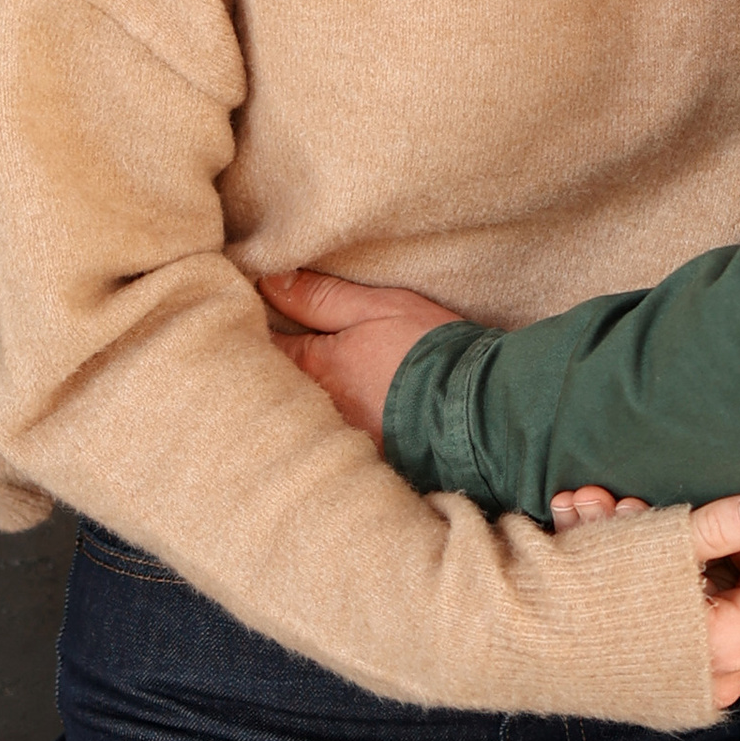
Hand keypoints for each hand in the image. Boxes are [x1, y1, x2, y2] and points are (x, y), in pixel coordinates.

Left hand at [264, 268, 461, 447]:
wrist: (481, 409)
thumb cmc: (428, 350)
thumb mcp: (376, 307)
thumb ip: (320, 296)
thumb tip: (269, 280)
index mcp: (316, 368)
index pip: (266, 347)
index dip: (258, 330)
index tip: (258, 316)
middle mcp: (320, 410)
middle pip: (281, 387)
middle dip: (275, 370)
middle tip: (271, 353)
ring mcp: (344, 439)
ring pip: (307, 415)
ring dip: (303, 401)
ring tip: (315, 383)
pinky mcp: (370, 460)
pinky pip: (337, 441)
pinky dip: (332, 428)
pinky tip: (348, 415)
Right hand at [556, 483, 739, 712]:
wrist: (505, 640)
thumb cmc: (584, 590)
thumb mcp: (659, 545)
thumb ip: (722, 526)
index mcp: (728, 645)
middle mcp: (716, 678)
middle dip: (728, 547)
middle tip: (706, 514)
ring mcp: (686, 686)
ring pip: (711, 606)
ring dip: (675, 552)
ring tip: (618, 510)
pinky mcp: (655, 683)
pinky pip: (679, 625)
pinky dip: (653, 580)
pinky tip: (605, 533)